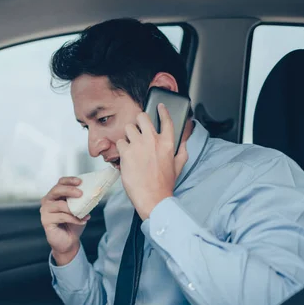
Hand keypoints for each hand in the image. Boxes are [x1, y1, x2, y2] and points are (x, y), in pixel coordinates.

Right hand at [40, 177, 89, 265]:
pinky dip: (73, 219)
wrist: (69, 241)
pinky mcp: (45, 221)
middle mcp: (47, 200)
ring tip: (84, 214)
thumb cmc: (73, 223)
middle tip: (81, 194)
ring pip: (59, 205)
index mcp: (55, 195)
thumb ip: (81, 200)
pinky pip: (61, 216)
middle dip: (69, 190)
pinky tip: (81, 221)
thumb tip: (91, 193)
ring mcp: (45, 210)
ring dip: (74, 209)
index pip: (60, 182)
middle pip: (56, 190)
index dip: (69, 180)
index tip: (80, 182)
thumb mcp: (79, 209)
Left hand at [117, 103, 188, 219]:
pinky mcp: (126, 152)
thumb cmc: (164, 184)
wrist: (152, 198)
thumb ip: (182, 150)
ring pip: (129, 128)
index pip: (166, 120)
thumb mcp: (179, 166)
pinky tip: (125, 155)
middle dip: (139, 121)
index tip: (159, 106)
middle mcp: (153, 140)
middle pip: (142, 117)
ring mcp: (138, 145)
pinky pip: (120, 142)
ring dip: (129, 135)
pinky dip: (121, 147)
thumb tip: (184, 141)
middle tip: (138, 128)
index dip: (162, 111)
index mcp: (168, 143)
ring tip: (131, 144)